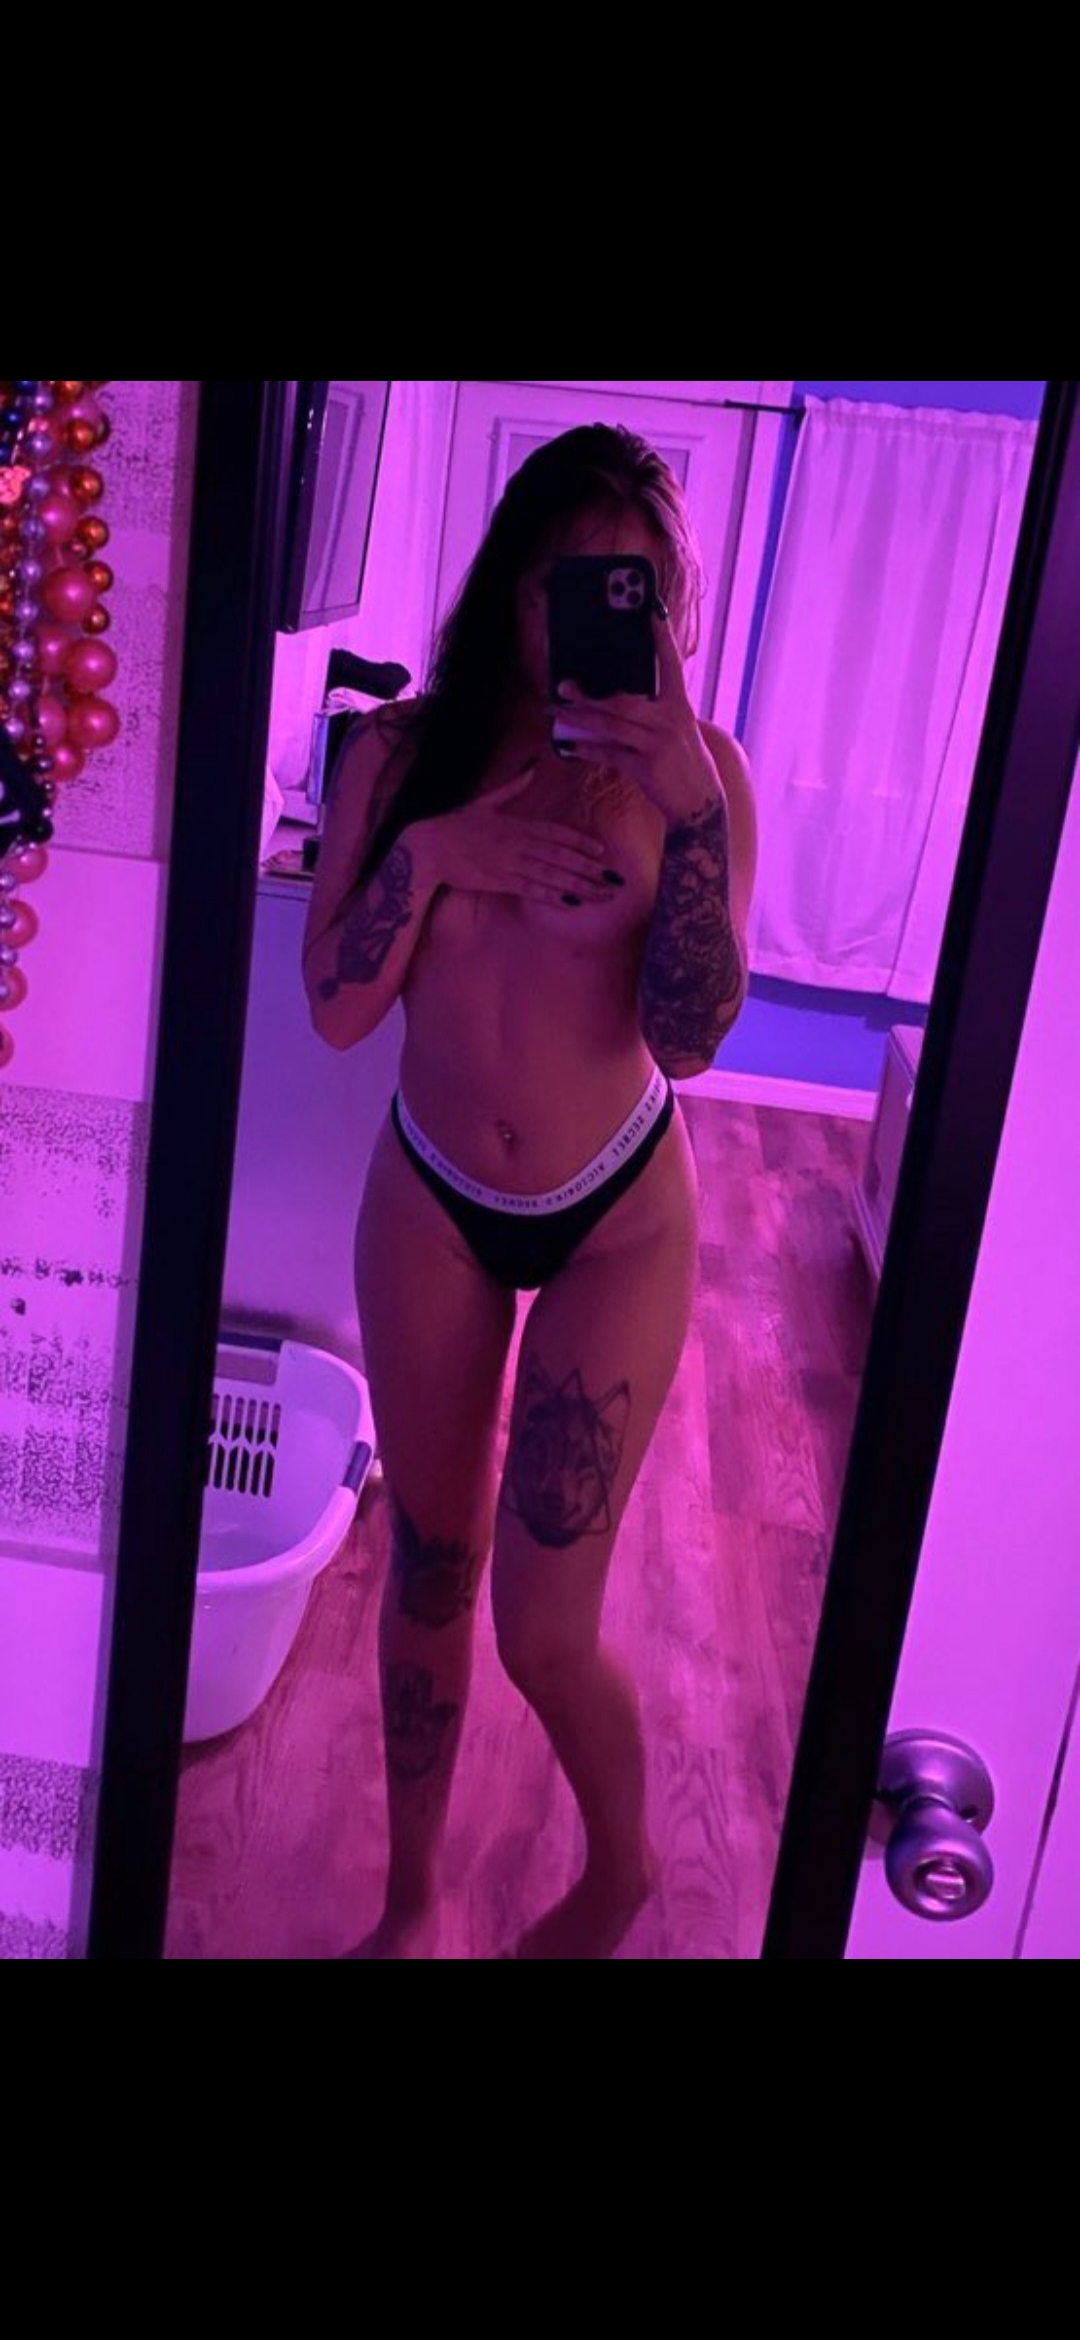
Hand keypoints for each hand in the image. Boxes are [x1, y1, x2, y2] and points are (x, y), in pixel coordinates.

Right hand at [412, 766, 617, 906]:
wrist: (428, 846)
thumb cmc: (456, 823)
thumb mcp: (486, 801)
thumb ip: (513, 787)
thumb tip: (533, 767)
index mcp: (517, 824)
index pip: (556, 833)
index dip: (580, 842)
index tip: (602, 851)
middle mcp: (518, 843)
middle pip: (561, 857)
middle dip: (590, 869)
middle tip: (614, 880)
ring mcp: (510, 864)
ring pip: (552, 875)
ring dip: (579, 886)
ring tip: (601, 895)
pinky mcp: (499, 882)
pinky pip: (531, 890)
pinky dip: (552, 896)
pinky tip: (572, 902)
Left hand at [551, 612, 720, 825]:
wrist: (701, 805)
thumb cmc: (685, 765)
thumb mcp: (678, 732)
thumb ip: (653, 715)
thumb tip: (612, 704)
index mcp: (680, 707)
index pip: (671, 666)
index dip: (662, 640)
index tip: (652, 615)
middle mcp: (670, 720)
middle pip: (622, 701)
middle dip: (589, 695)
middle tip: (564, 687)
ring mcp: (659, 744)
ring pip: (611, 726)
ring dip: (580, 719)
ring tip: (558, 713)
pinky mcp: (647, 768)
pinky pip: (611, 754)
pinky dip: (589, 749)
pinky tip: (571, 746)